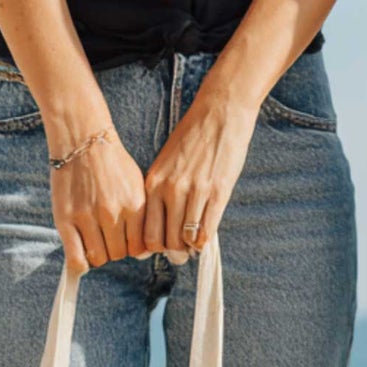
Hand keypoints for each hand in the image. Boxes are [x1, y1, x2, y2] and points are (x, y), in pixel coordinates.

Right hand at [50, 132, 146, 272]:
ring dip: (98, 253)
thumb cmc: (113, 163)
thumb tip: (143, 251)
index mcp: (134, 207)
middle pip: (119, 254)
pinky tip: (82, 259)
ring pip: (99, 257)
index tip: (125, 240)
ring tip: (94, 238)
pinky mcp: (65, 218)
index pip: (139, 248)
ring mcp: (87, 217)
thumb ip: (143, 217)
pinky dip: (80, 264)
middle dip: (115, 249)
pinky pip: (76, 257)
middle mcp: (112, 214)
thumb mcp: (138, 186)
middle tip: (107, 236)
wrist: (83, 138)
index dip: (132, 248)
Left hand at [142, 91, 258, 256]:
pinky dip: (205, 241)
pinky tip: (205, 240)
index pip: (146, 228)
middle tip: (179, 254)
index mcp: (154, 181)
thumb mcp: (167, 162)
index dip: (152, 245)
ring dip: (190, 247)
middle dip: (172, 251)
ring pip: (186, 238)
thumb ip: (162, 189)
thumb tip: (164, 220)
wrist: (219, 112)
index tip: (159, 247)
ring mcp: (195, 192)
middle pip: (166, 239)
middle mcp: (171, 189)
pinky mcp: (217, 193)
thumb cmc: (193, 136)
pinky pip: (207, 229)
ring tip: (193, 246)